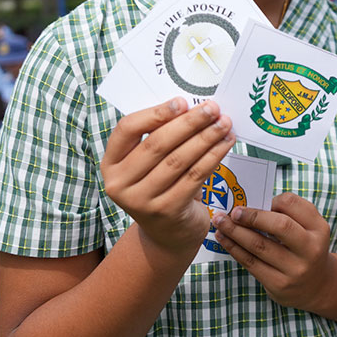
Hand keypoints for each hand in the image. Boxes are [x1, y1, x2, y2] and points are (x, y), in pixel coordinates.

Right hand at [101, 98, 234, 254]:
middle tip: (212, 109)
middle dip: (189, 123)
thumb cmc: (161, 186)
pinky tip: (226, 143)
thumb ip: (160, 137)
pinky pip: (195, 176)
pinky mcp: (167, 211)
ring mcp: (141, 201)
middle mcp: (120, 183)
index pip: (127, 129)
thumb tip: (192, 107)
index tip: (182, 102)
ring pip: (179, 160)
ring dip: (206, 138)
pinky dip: (213, 156)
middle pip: (157, 144)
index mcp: (111, 164)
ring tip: (224, 123)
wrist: (167, 234)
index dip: (155, 113)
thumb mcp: (150, 164)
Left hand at [211, 192, 333, 310]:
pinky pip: (251, 263)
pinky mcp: (279, 284)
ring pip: (259, 246)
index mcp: (319, 228)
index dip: (272, 200)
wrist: (317, 286)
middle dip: (252, 216)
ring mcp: (295, 269)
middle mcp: (310, 249)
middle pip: (279, 226)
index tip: (257, 200)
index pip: (293, 205)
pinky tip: (224, 239)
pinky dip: (234, 249)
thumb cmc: (306, 248)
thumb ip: (289, 213)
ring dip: (235, 232)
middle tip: (232, 211)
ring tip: (219, 222)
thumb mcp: (309, 228)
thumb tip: (253, 204)